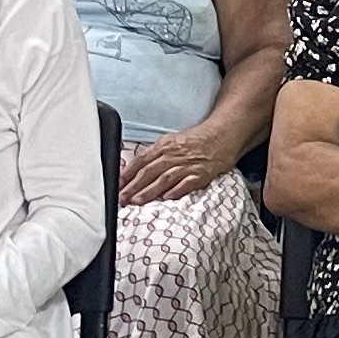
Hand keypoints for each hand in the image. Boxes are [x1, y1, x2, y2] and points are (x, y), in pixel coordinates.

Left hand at [118, 117, 242, 206]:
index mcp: (164, 146)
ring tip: (137, 201)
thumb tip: (136, 168)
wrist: (221, 136)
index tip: (117, 186)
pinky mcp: (200, 174)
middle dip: (133, 186)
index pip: (141, 161)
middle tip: (122, 198)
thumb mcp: (171, 141)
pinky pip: (187, 183)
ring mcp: (187, 165)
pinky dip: (176, 190)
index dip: (127, 174)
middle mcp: (173, 155)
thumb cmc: (195, 140)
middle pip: (149, 172)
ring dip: (149, 191)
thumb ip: (155, 154)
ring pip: (164, 179)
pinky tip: (167, 198)